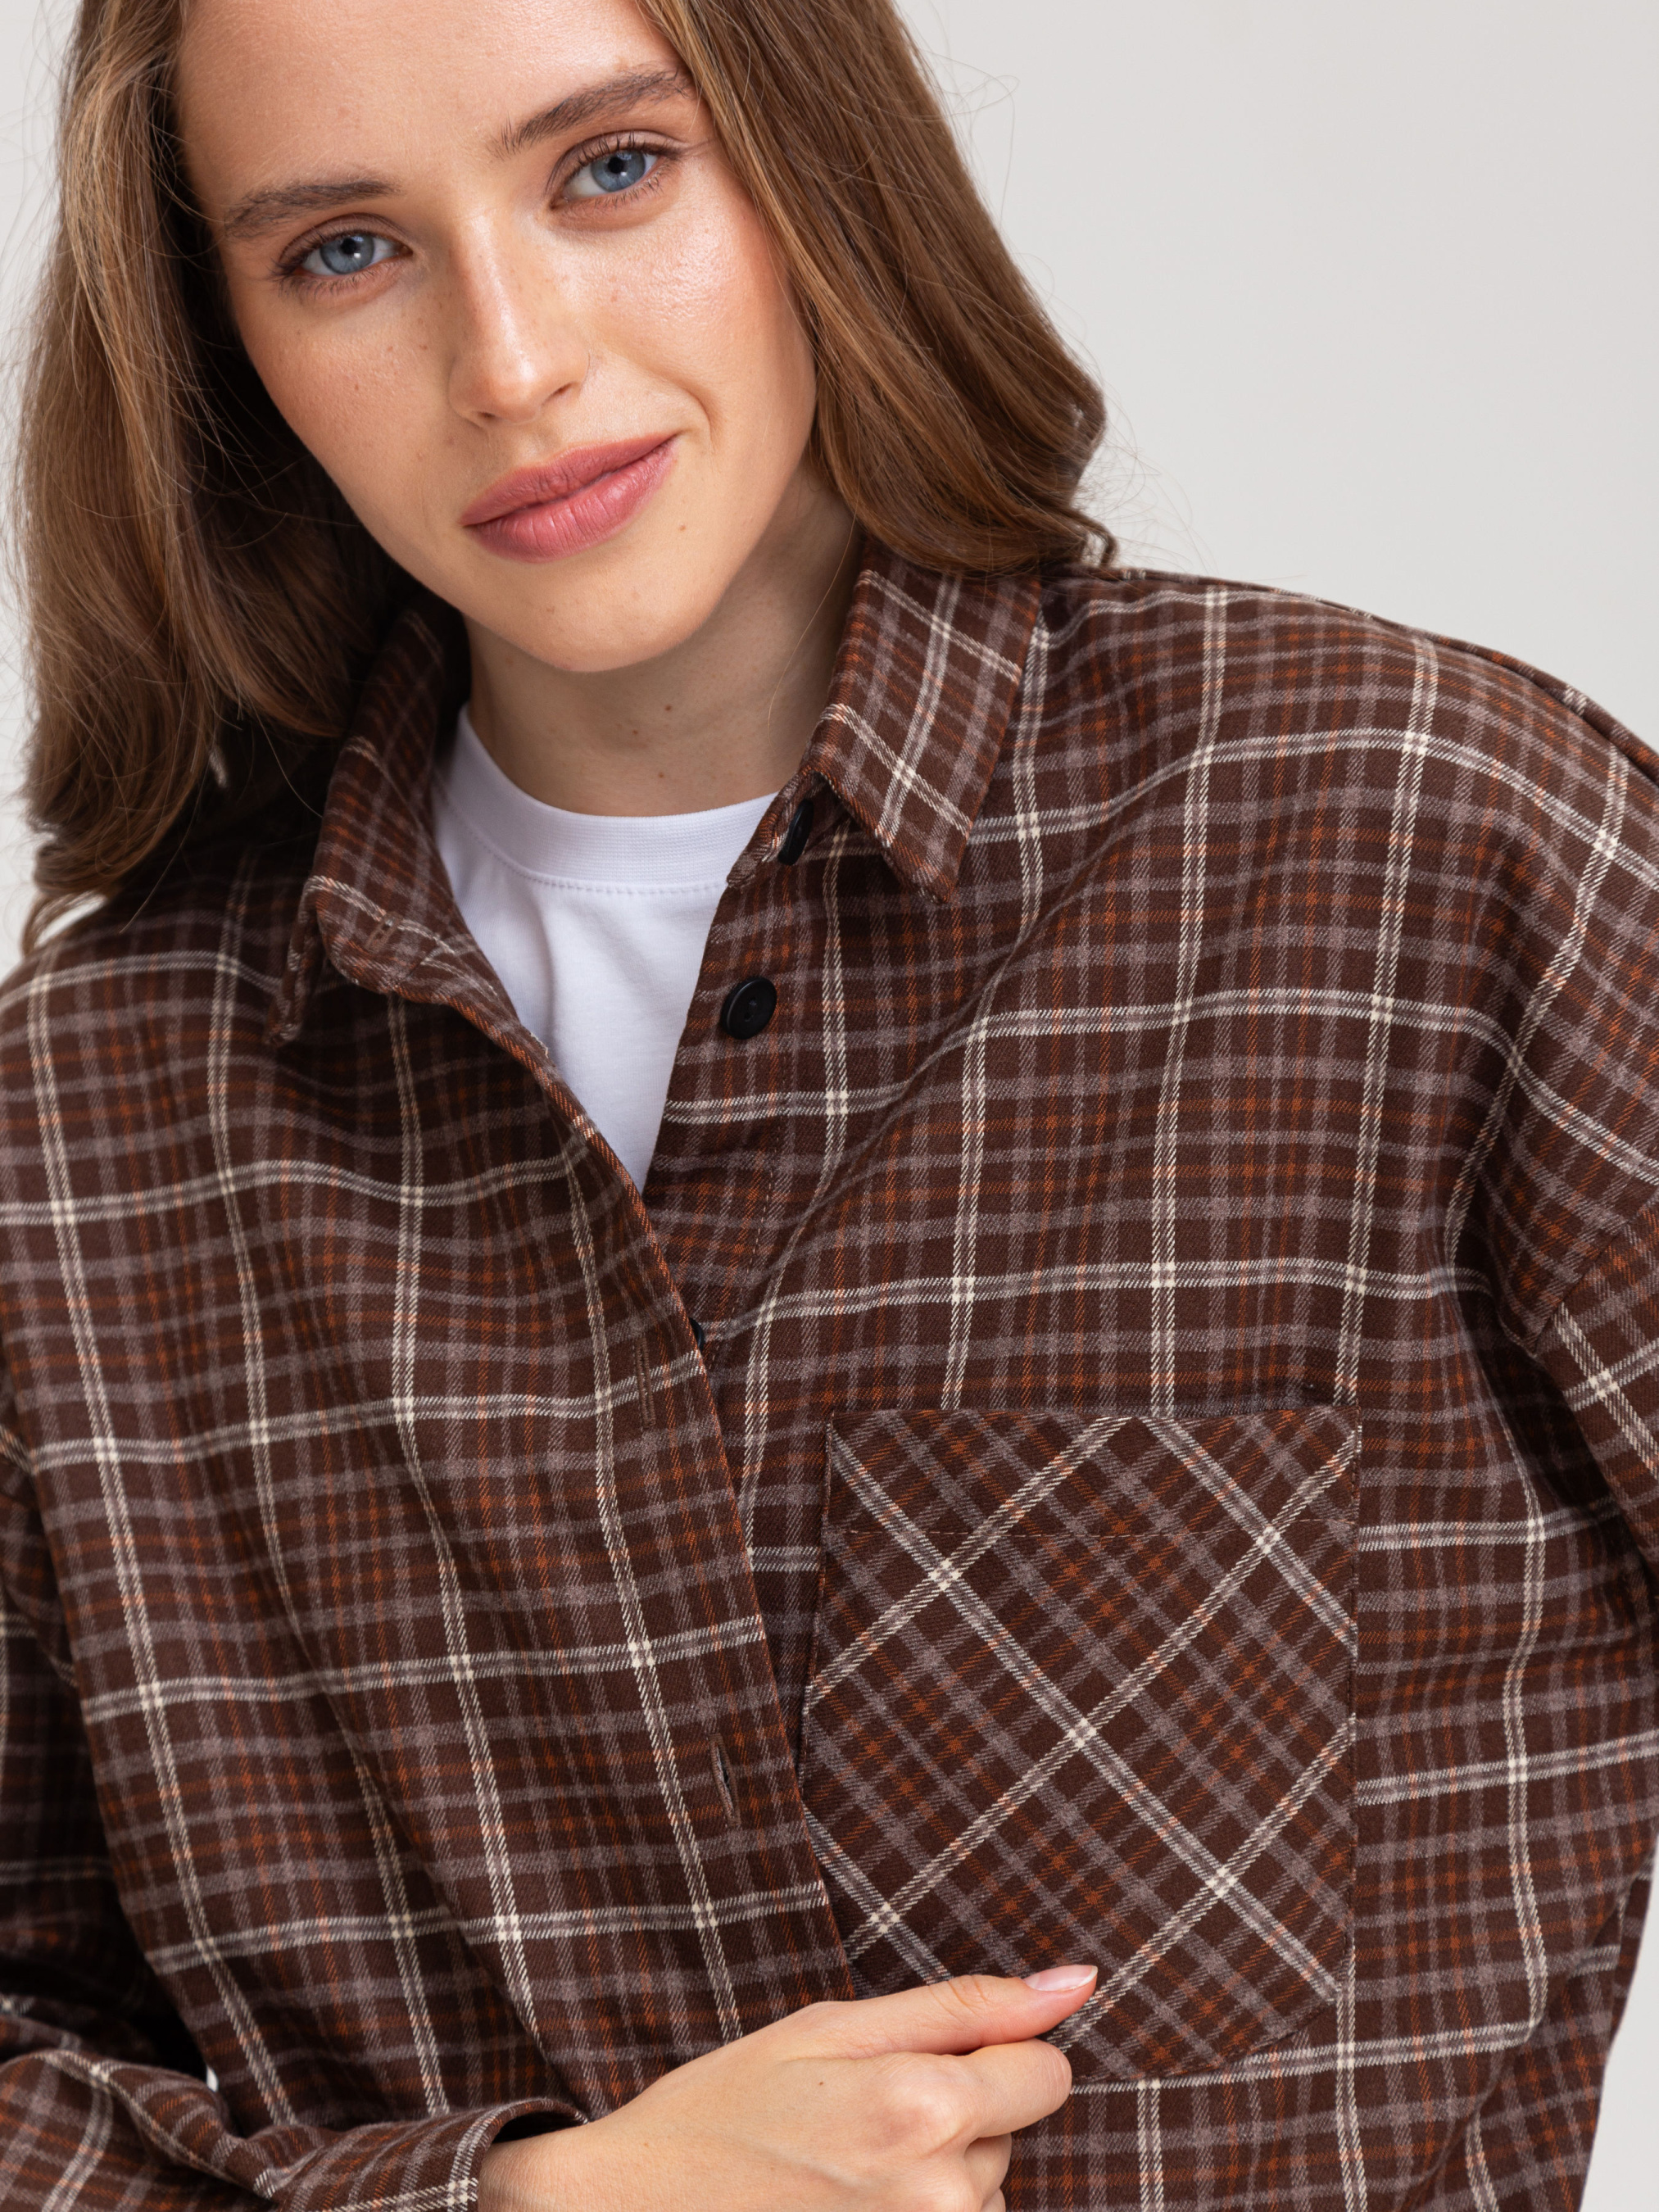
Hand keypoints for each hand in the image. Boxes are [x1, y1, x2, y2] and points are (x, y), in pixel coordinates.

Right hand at [477, 1963, 1095, 2211]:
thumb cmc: (726, 2109)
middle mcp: (941, 2197)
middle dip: (954, 2113)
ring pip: (982, 2192)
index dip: (992, 2055)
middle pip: (1009, 2134)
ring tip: (837, 2165)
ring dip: (934, 2173)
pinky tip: (843, 2204)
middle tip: (852, 2113)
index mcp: (923, 2109)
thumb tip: (1079, 1981)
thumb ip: (966, 2006)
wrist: (633, 2210)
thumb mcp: (833, 2026)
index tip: (923, 2058)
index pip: (1047, 2073)